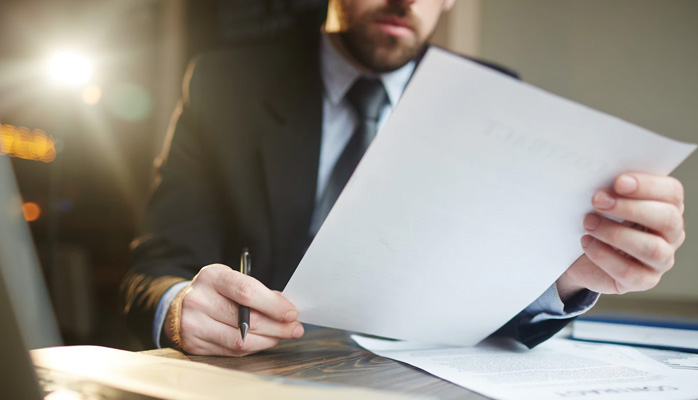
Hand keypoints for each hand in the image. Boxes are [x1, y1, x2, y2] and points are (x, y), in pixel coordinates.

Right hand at [164, 264, 303, 355]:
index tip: (291, 313)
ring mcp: (194, 324)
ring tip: (280, 336)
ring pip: (240, 340)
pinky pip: (231, 351)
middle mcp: (199, 300)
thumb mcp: (232, 280)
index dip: (273, 305)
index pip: (246, 291)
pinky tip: (262, 341)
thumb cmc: (215, 290)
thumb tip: (286, 308)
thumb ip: (257, 292)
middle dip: (277, 326)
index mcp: (212, 277)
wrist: (179, 305)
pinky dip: (252, 347)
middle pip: (246, 319)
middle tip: (294, 329)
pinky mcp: (194, 345)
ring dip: (267, 340)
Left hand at [557, 173, 684, 300]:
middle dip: (630, 208)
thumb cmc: (598, 219)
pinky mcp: (644, 281)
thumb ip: (611, 189)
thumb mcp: (604, 201)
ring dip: (615, 233)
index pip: (672, 192)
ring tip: (588, 223)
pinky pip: (630, 272)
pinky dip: (605, 256)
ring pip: (652, 248)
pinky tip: (586, 243)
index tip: (618, 182)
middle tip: (597, 200)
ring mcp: (661, 260)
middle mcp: (671, 233)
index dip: (647, 186)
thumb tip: (600, 180)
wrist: (581, 255)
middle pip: (667, 219)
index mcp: (667, 206)